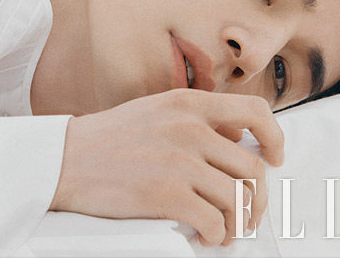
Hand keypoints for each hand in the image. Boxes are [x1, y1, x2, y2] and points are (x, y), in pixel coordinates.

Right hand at [49, 88, 284, 245]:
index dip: (275, 136)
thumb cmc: (107, 139)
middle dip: (257, 198)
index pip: (255, 110)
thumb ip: (194, 119)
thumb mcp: (154, 112)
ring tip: (225, 231)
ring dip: (239, 222)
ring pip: (238, 198)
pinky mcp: (167, 195)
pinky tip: (205, 236)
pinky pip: (215, 222)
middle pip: (253, 167)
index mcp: (187, 104)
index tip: (275, 157)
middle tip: (247, 213)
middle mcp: (189, 128)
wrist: (63, 159)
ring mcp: (179, 161)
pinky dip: (216, 236)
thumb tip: (234, 140)